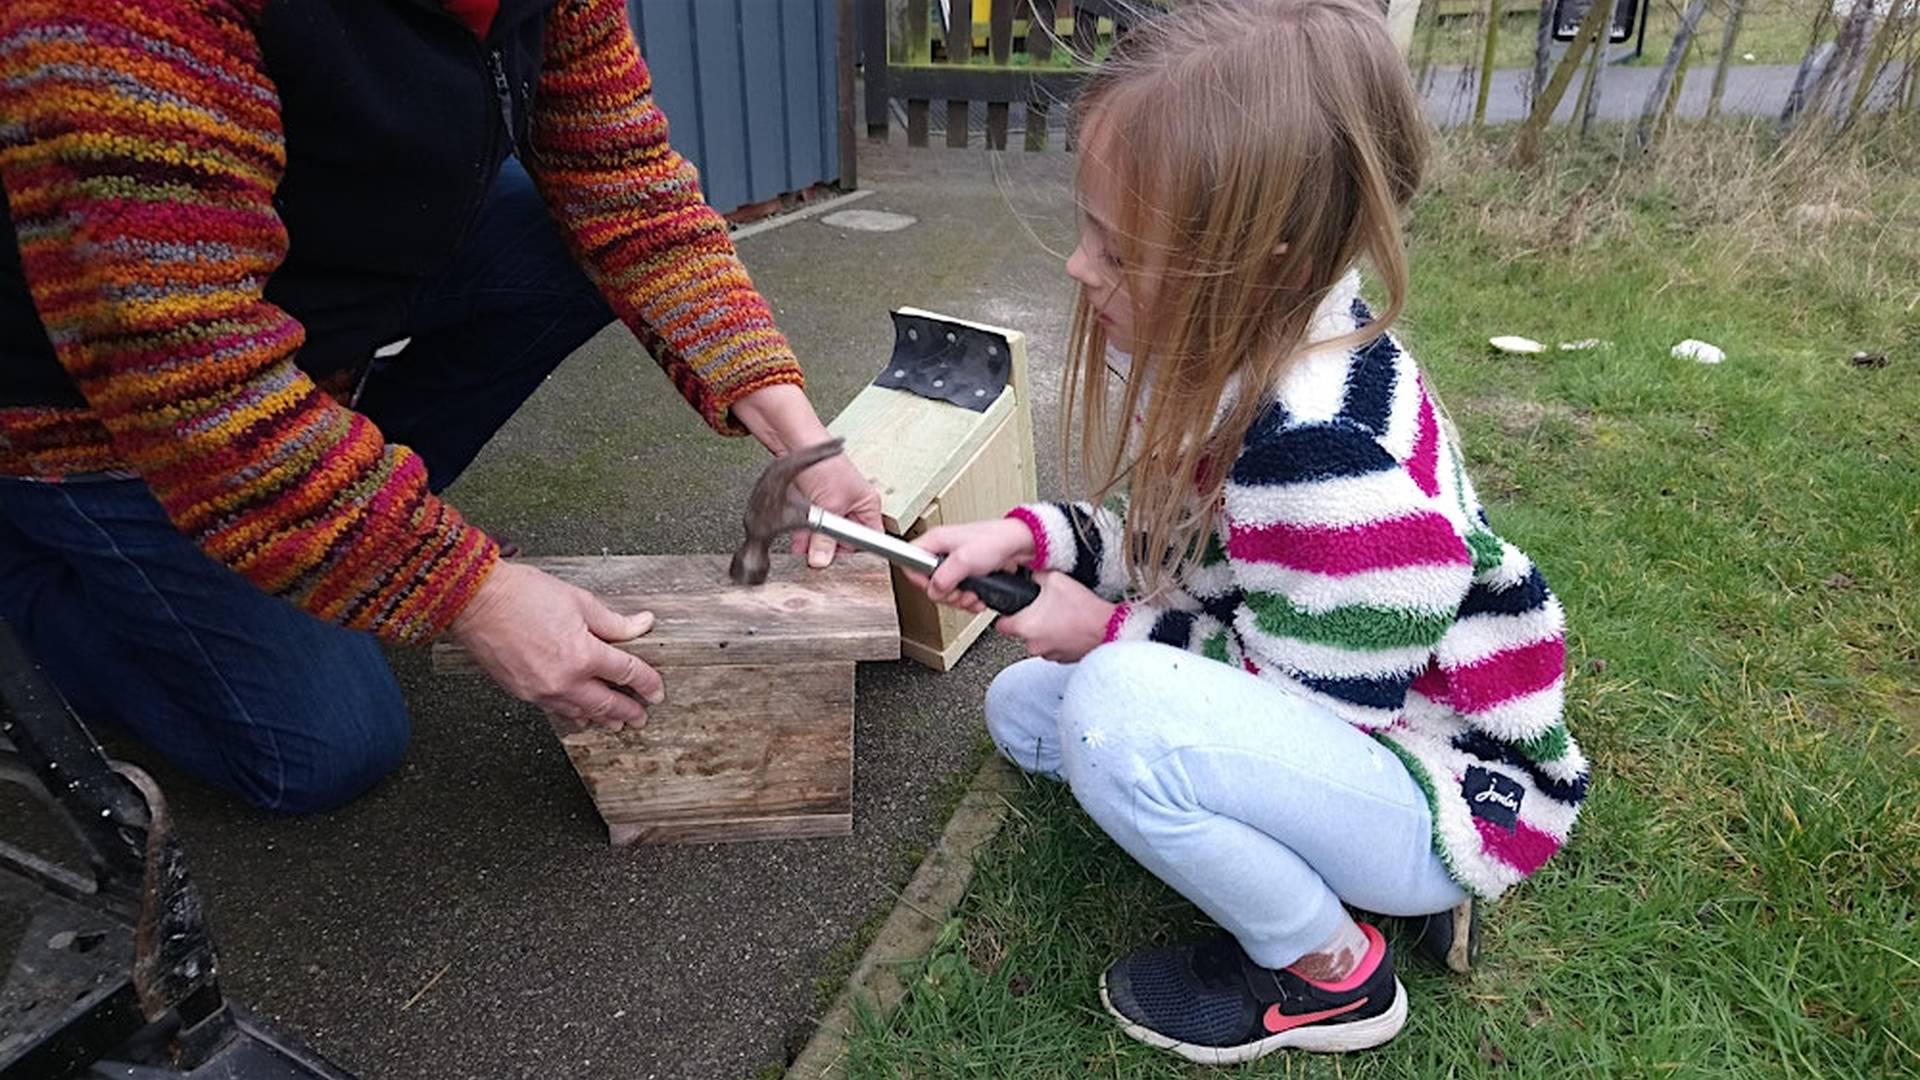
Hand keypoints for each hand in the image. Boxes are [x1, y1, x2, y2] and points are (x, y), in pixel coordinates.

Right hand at [448, 561, 662, 732]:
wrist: (476, 601)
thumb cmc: (521, 595)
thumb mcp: (578, 600)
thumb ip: (613, 621)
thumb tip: (641, 625)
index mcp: (583, 654)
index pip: (627, 673)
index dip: (647, 682)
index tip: (656, 690)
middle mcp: (564, 679)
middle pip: (607, 704)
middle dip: (628, 712)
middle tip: (642, 717)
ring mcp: (541, 690)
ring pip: (580, 713)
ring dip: (602, 719)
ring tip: (615, 723)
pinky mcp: (522, 693)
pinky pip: (556, 710)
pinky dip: (572, 714)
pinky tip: (579, 715)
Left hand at [789, 451, 882, 566]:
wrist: (795, 444)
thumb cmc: (823, 464)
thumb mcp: (829, 507)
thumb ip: (825, 537)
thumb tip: (823, 558)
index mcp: (867, 504)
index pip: (869, 539)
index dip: (856, 552)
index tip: (842, 564)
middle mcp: (852, 506)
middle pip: (846, 540)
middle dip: (831, 549)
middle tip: (820, 557)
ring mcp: (832, 506)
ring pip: (827, 535)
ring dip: (815, 544)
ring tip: (806, 550)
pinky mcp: (815, 505)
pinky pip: (813, 528)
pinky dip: (806, 536)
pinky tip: (799, 542)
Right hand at [906, 518, 1036, 609]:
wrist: (1019, 544)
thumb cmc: (996, 541)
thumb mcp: (965, 561)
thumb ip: (944, 578)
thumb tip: (934, 591)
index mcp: (935, 541)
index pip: (909, 561)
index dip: (918, 579)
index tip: (934, 588)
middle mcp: (943, 551)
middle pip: (929, 582)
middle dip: (946, 594)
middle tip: (959, 594)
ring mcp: (955, 562)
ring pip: (945, 590)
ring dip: (960, 599)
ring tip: (973, 596)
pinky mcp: (968, 572)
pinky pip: (959, 592)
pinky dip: (969, 600)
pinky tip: (978, 597)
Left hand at [993, 571, 1116, 663]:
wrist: (1108, 628)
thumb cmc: (1083, 609)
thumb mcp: (1055, 579)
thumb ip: (1037, 576)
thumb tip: (1032, 574)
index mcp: (1025, 626)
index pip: (1000, 625)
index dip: (1005, 614)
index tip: (1011, 610)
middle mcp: (1033, 644)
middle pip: (1023, 631)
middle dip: (1032, 619)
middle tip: (1046, 608)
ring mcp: (1049, 654)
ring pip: (1040, 640)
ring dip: (1047, 630)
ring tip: (1062, 617)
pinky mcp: (1063, 659)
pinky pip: (1055, 647)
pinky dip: (1060, 638)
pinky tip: (1071, 627)